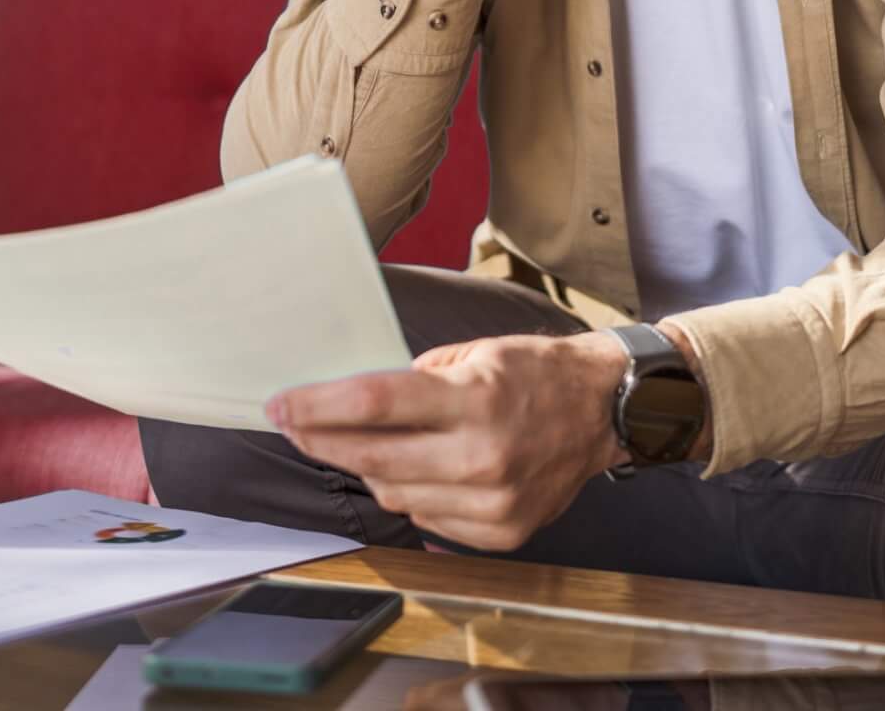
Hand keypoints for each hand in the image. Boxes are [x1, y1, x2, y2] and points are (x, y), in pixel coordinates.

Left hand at [267, 331, 624, 552]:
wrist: (604, 412)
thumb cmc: (538, 374)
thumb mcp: (477, 353)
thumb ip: (419, 379)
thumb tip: (358, 401)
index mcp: (476, 399)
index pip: (375, 404)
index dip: (318, 405)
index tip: (280, 404)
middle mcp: (483, 456)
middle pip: (373, 457)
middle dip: (322, 440)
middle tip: (294, 424)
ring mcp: (493, 501)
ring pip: (394, 494)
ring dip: (367, 469)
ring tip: (358, 445)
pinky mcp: (501, 531)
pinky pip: (428, 519)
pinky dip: (412, 495)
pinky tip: (417, 471)